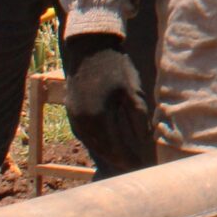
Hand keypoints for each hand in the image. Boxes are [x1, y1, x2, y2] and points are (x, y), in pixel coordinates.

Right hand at [61, 32, 153, 170]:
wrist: (89, 50)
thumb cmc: (115, 67)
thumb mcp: (132, 89)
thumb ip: (137, 116)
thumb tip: (144, 139)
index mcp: (99, 117)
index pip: (115, 147)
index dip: (128, 159)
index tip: (141, 167)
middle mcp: (83, 122)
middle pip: (102, 150)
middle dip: (119, 160)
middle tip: (134, 167)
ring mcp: (75, 118)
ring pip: (92, 144)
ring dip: (108, 154)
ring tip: (123, 160)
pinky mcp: (72, 113)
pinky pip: (85, 135)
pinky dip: (98, 143)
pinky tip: (108, 146)